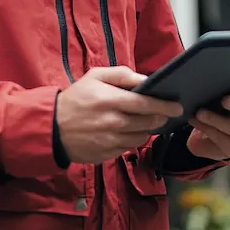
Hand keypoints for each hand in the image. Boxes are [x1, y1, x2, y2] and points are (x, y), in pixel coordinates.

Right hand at [56, 66, 183, 164]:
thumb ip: (122, 75)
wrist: (52, 127)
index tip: (177, 106)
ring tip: (141, 121)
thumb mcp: (95, 77)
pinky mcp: (107, 154)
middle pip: (148, 122)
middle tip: (163, 114)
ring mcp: (110, 141)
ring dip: (146, 129)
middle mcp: (112, 122)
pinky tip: (126, 132)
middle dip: (159, 117)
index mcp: (110, 100)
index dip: (165, 105)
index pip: (146, 104)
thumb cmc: (76, 98)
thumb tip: (146, 80)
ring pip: (141, 137)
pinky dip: (132, 140)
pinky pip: (129, 148)